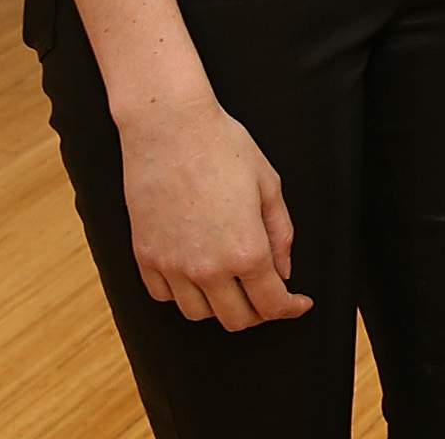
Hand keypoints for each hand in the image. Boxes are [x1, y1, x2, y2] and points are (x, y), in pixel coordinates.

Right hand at [118, 90, 311, 331]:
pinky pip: (164, 295)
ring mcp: (172, 265)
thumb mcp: (269, 185)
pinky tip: (195, 274)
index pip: (272, 304)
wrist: (168, 126)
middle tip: (267, 293)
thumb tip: (283, 271)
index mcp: (246, 251)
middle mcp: (208, 268)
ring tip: (231, 283)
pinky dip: (183, 294)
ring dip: (219, 306)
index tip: (299, 303)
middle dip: (258, 312)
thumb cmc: (224, 146)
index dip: (291, 309)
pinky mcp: (145, 256)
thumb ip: (280, 233)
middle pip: (236, 319)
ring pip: (198, 314)